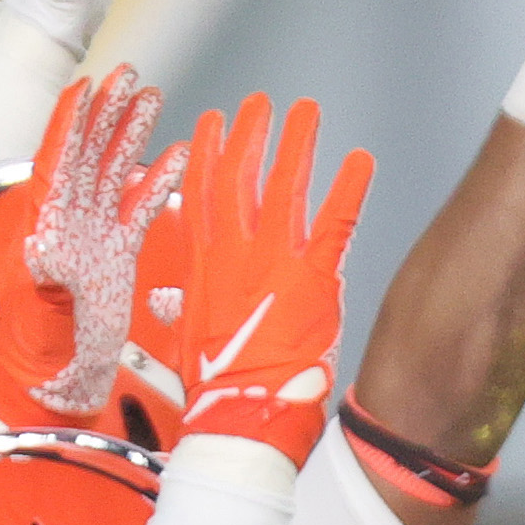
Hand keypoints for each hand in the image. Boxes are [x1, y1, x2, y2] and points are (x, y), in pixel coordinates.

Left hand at [0, 68, 168, 428]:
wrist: (52, 384)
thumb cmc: (37, 355)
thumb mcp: (38, 317)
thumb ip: (41, 284)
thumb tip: (39, 246)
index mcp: (44, 231)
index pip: (55, 164)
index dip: (68, 124)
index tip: (84, 85)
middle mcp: (66, 227)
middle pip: (86, 156)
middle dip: (104, 115)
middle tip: (126, 73)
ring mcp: (92, 240)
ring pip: (112, 174)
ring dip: (130, 136)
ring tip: (151, 95)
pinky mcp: (114, 258)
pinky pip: (137, 210)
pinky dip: (157, 183)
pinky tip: (179, 156)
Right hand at [160, 96, 369, 462]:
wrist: (243, 420)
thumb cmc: (217, 393)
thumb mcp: (186, 344)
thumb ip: (180, 308)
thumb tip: (164, 299)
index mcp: (202, 271)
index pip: (201, 199)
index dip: (207, 158)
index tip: (211, 125)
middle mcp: (235, 258)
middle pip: (239, 180)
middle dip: (249, 137)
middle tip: (259, 104)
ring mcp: (274, 264)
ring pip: (284, 188)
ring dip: (296, 145)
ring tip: (305, 111)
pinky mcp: (314, 278)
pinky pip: (335, 221)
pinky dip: (348, 187)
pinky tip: (360, 159)